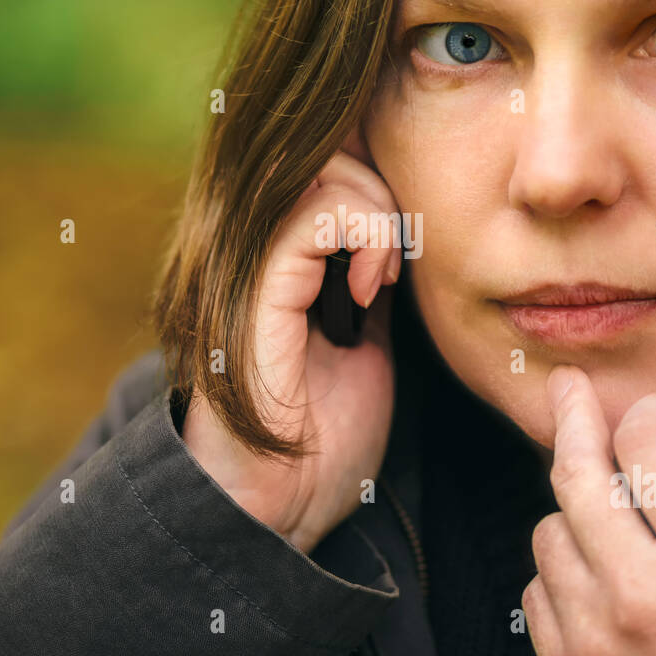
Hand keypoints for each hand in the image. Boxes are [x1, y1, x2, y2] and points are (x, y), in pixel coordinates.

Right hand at [182, 148, 401, 553]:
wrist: (283, 509)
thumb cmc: (323, 441)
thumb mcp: (364, 336)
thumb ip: (367, 273)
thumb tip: (402, 220)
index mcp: (270, 254)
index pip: (322, 155)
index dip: (376, 165)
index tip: (410, 227)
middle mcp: (247, 247)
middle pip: (323, 146)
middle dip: (383, 182)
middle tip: (402, 250)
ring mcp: (245, 263)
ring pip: (320, 168)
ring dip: (378, 210)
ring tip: (386, 274)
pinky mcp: (253, 288)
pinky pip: (315, 213)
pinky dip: (365, 235)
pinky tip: (373, 289)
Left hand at [523, 364, 655, 655]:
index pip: (651, 440)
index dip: (654, 411)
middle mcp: (643, 593)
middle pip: (577, 472)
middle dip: (574, 418)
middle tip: (569, 393)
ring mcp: (597, 636)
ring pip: (548, 531)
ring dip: (574, 510)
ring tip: (603, 505)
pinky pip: (538, 593)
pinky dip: (561, 574)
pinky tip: (593, 571)